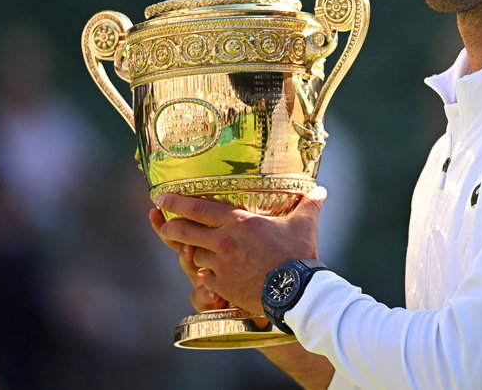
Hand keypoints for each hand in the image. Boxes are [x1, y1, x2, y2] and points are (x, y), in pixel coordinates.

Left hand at [151, 187, 325, 314]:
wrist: (297, 292)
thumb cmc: (299, 254)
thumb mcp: (304, 224)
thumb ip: (309, 204)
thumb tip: (321, 190)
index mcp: (238, 221)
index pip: (197, 207)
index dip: (175, 201)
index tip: (160, 197)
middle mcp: (223, 241)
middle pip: (183, 231)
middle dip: (169, 227)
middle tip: (163, 223)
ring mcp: (220, 265)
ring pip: (194, 255)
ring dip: (196, 253)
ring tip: (203, 253)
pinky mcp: (222, 285)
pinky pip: (206, 278)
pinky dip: (208, 275)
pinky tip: (215, 276)